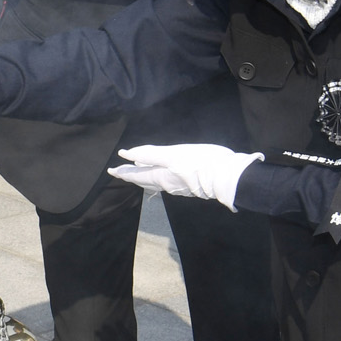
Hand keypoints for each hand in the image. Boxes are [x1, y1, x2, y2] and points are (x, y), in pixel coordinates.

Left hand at [109, 143, 263, 210]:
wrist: (229, 178)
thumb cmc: (202, 163)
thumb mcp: (174, 154)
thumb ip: (150, 154)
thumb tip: (127, 154)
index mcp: (161, 176)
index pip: (136, 175)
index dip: (123, 172)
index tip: (111, 170)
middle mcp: (167, 185)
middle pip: (144, 181)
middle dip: (131, 176)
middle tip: (119, 173)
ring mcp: (179, 187)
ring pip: (155, 182)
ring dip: (143, 177)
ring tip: (136, 173)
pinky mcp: (190, 186)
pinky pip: (167, 182)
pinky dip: (158, 178)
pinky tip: (161, 175)